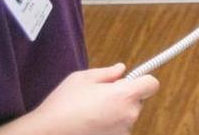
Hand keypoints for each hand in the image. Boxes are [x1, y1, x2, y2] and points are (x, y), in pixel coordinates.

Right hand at [25, 63, 159, 134]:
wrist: (47, 134)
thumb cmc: (63, 104)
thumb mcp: (82, 79)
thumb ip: (106, 73)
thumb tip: (121, 69)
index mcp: (124, 96)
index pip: (151, 84)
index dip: (142, 81)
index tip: (132, 82)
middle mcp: (129, 116)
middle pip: (137, 102)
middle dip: (124, 98)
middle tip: (100, 98)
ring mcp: (122, 133)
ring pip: (126, 117)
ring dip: (115, 114)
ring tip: (90, 114)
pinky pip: (117, 130)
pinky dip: (108, 128)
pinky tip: (89, 126)